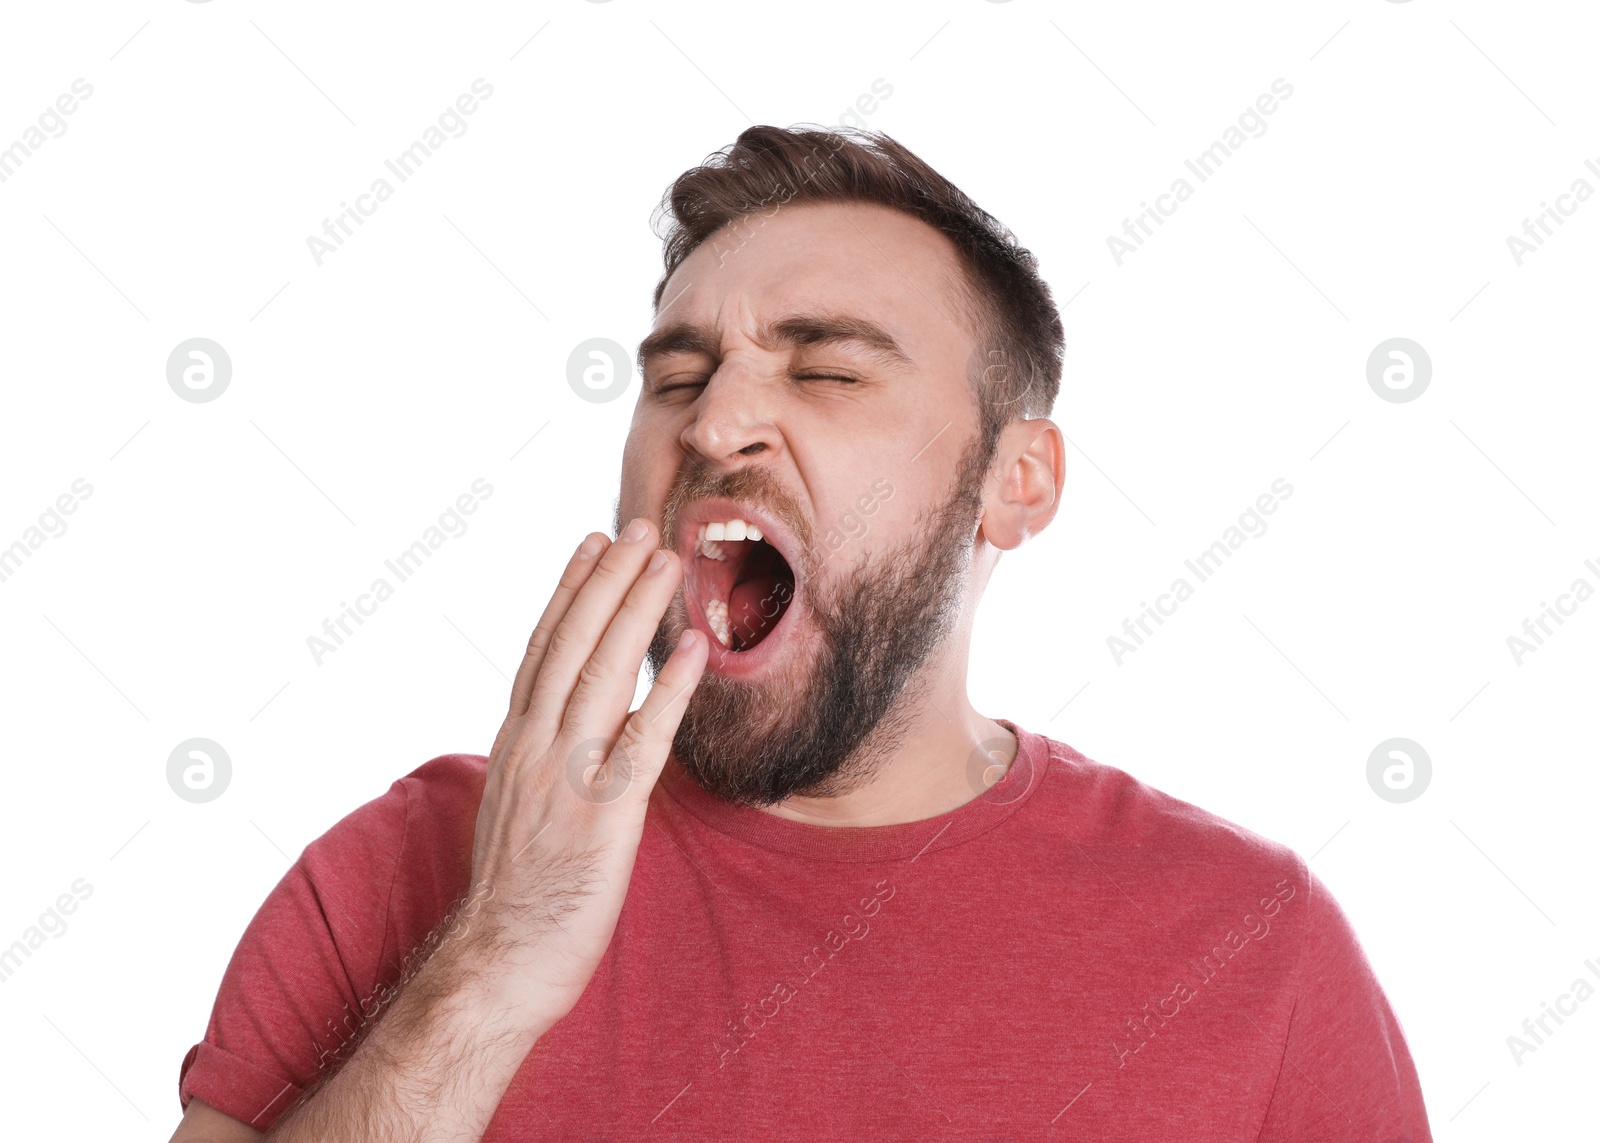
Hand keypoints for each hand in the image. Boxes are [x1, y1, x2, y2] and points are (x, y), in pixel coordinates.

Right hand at [455, 518, 705, 1031]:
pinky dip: (671, 690)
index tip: (591, 543)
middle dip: (608, 581)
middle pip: (573, 645)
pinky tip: (697, 650)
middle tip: (640, 527)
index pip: (542, 648)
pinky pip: (643, 740)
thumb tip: (569, 718)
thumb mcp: (517, 803)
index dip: (569, 592)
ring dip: (637, 612)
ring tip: (667, 562)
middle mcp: (535, 746)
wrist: (498, 962)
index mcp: (515, 742)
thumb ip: (542, 754)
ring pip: (604, 675)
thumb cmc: (517, 891)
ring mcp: (567, 777)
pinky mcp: (603, 815)